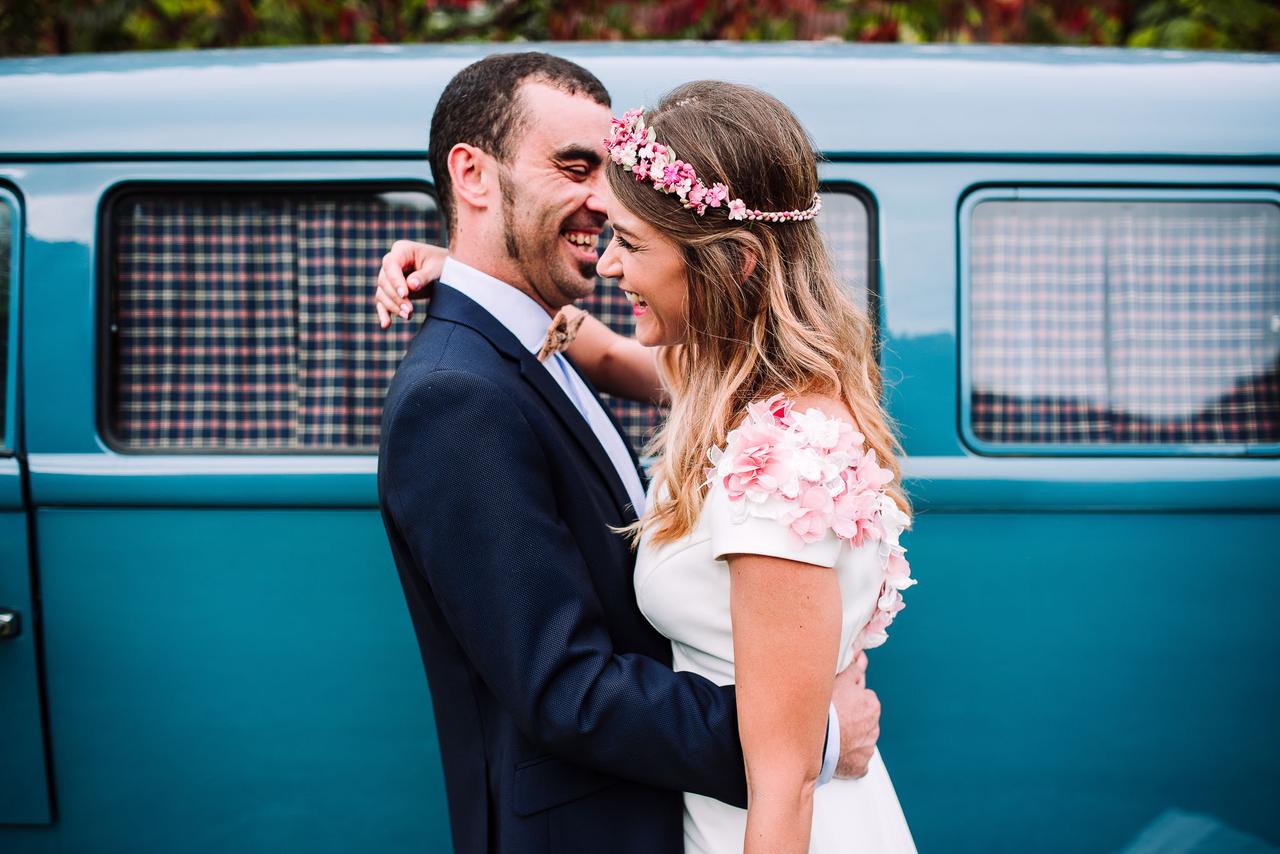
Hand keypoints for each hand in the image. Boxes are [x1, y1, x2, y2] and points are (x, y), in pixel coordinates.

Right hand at [375, 240, 448, 327]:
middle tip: (409, 310)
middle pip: (384, 280)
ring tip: (408, 316)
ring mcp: (390, 277)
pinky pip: (383, 302)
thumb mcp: (438, 268)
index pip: (391, 265)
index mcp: (402, 250)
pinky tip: (386, 325)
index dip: (395, 280)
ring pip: (382, 292)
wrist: (449, 272)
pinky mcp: (392, 291)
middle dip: (395, 297)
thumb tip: (411, 286)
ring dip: (392, 306)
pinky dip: (384, 313)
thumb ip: (424, 276)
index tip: (405, 294)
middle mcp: (392, 262)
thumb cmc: (445, 265)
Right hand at [832, 651, 879, 778]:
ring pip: (860, 740)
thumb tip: (861, 656)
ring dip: (850, 738)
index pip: (864, 699)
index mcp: (872, 705)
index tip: (838, 703)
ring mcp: (867, 748)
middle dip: (852, 719)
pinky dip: (849, 758)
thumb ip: (854, 668)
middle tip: (833, 718)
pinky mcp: (860, 766)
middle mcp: (874, 727)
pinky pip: (856, 762)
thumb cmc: (826, 708)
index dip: (849, 699)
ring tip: (832, 735)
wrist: (817, 738)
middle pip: (863, 720)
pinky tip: (836, 753)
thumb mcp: (840, 680)